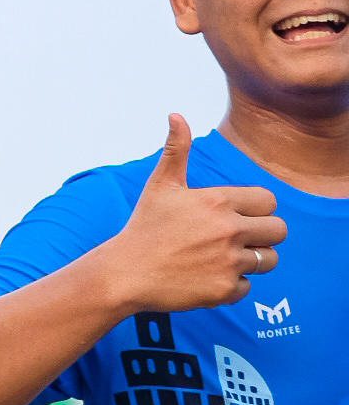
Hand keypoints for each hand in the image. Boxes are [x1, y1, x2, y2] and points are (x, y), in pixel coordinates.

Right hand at [106, 116, 286, 311]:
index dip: (257, 210)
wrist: (124, 274)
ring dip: (251, 261)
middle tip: (237, 240)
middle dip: (263, 235)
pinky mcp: (224, 289)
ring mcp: (228, 261)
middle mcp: (229, 230)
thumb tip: (176, 115)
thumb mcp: (160, 185)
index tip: (237, 216)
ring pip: (268, 260)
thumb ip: (176, 149)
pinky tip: (206, 278)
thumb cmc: (143, 227)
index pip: (269, 202)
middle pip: (279, 231)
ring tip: (222, 259)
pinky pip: (247, 287)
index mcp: (218, 201)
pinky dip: (231, 286)